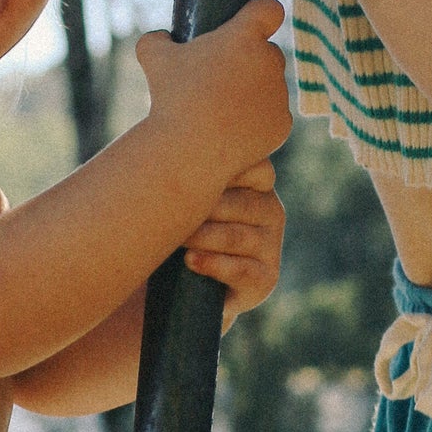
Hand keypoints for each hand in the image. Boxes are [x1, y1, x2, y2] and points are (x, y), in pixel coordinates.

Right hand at [136, 0, 291, 183]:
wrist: (189, 152)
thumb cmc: (171, 100)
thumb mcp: (153, 59)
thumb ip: (157, 39)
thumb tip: (160, 38)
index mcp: (245, 37)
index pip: (269, 10)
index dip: (262, 14)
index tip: (252, 23)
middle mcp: (270, 61)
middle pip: (267, 53)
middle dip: (248, 62)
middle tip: (218, 80)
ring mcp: (279, 94)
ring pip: (270, 86)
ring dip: (252, 92)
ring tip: (220, 110)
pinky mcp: (282, 124)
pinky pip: (272, 116)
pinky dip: (257, 121)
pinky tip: (233, 130)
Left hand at [186, 155, 284, 326]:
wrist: (184, 289)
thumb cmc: (177, 231)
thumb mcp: (183, 198)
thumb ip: (186, 171)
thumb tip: (160, 142)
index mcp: (256, 183)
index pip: (253, 165)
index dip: (223, 169)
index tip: (186, 173)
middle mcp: (270, 210)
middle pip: (241, 203)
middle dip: (204, 208)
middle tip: (171, 212)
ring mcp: (271, 245)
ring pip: (237, 237)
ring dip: (203, 237)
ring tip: (176, 240)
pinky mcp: (266, 279)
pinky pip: (243, 270)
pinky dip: (214, 265)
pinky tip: (192, 260)